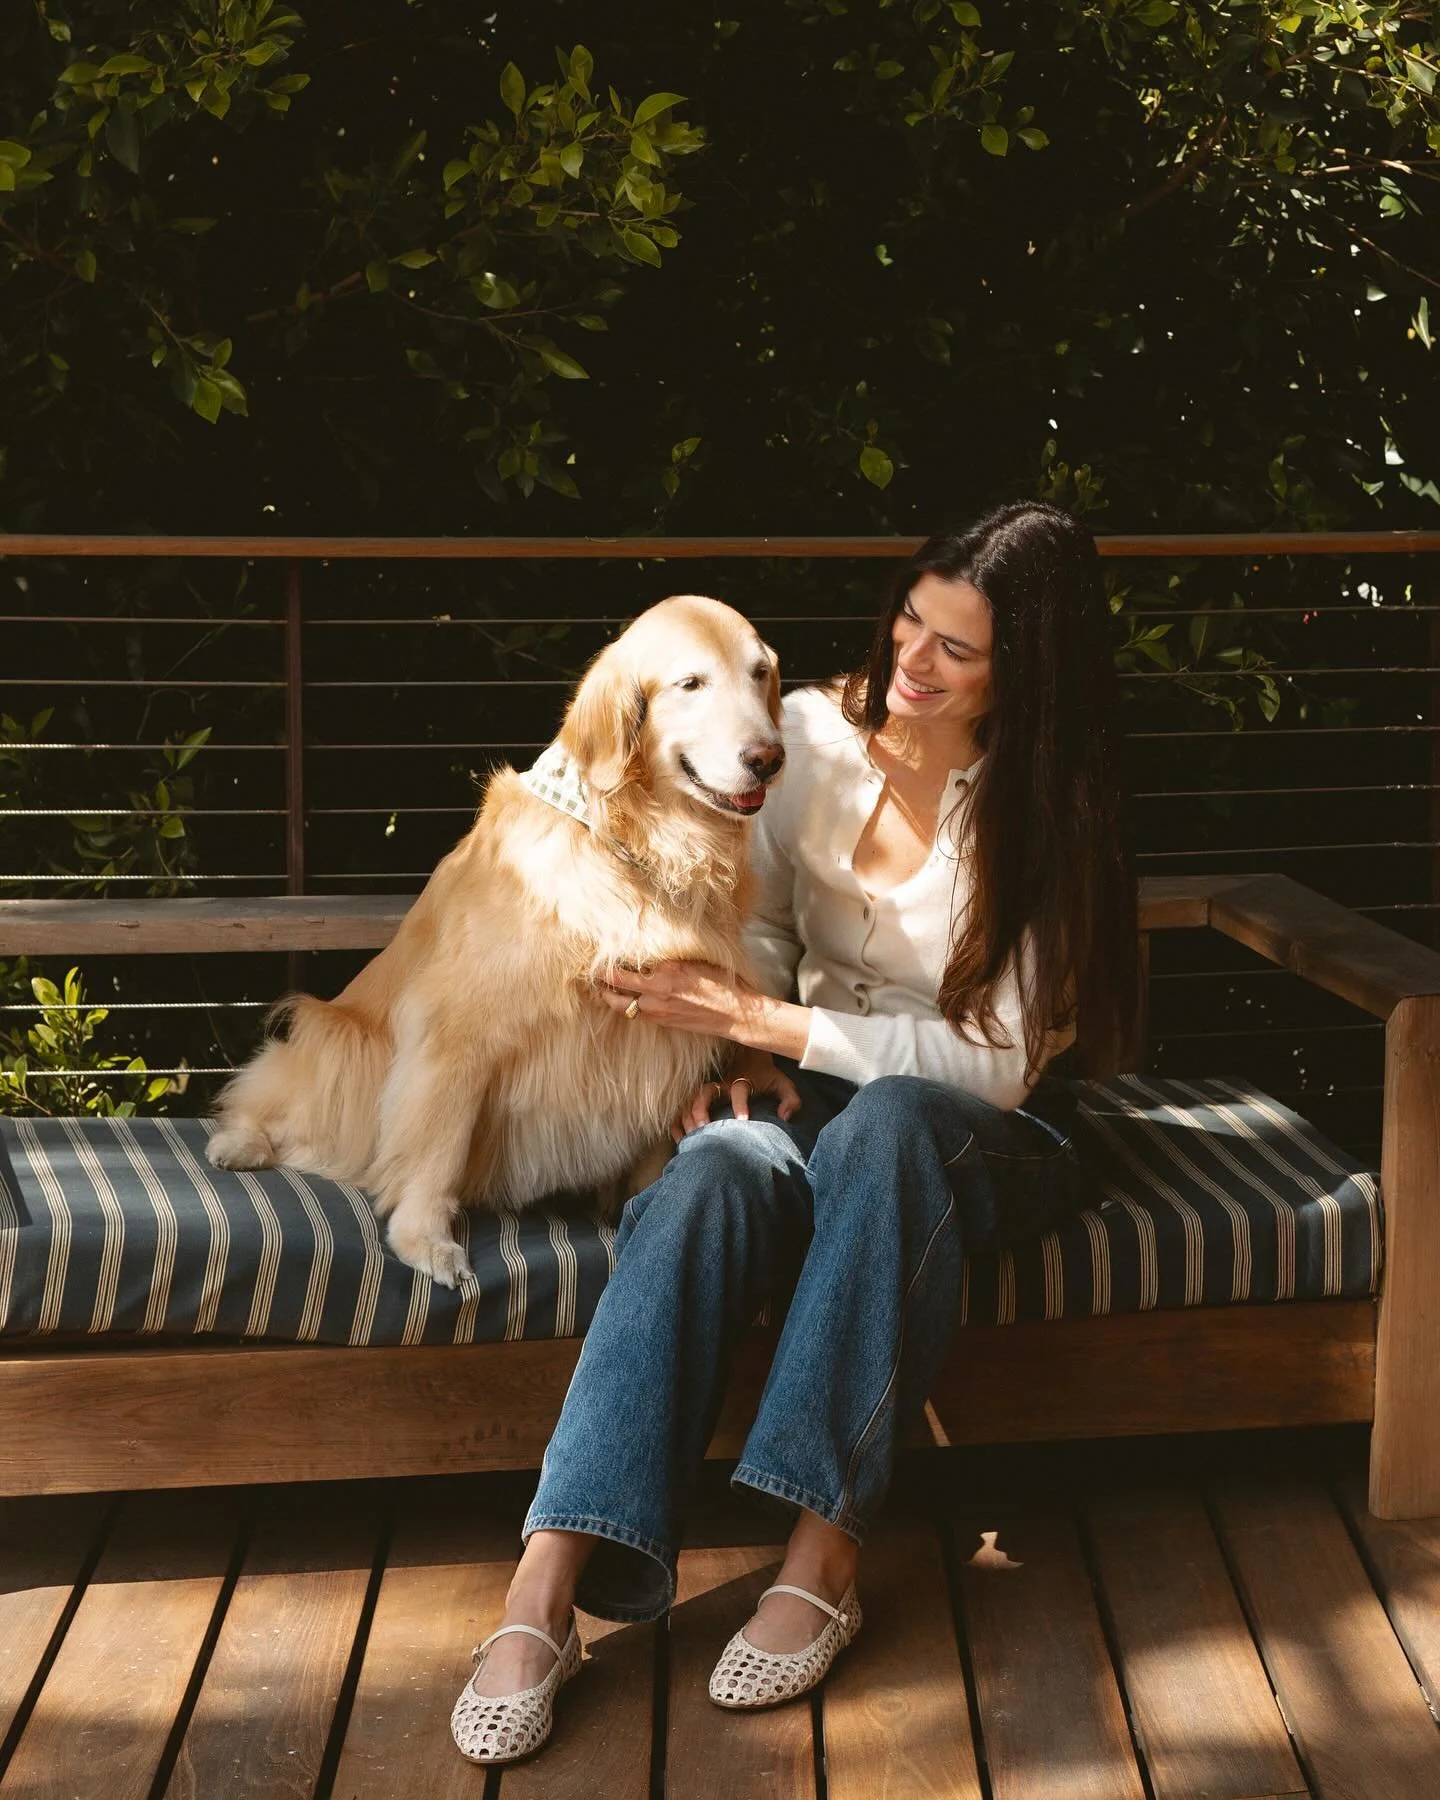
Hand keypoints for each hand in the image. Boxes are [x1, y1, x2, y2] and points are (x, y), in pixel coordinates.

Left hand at [598, 960, 810, 1058]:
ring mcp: (657, 1010)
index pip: (625, 967)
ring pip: (621, 1005)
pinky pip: (635, 1014)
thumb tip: (649, 952)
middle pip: (615, 986)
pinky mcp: (662, 1021)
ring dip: (609, 996)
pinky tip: (623, 999)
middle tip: (592, 971)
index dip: (607, 962)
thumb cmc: (722, 983)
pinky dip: (625, 1006)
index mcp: (666, 973)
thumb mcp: (696, 961)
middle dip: (601, 979)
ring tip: (602, 987)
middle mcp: (657, 992)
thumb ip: (670, 958)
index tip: (598, 954)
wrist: (736, 1014)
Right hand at [674, 1049, 801, 1139]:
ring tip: (691, 1136)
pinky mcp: (698, 1095)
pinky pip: (682, 1106)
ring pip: (690, 1099)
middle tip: (704, 1129)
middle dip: (702, 1110)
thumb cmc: (767, 1076)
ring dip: (688, 1116)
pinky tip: (679, 1137)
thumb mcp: (783, 1084)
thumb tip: (785, 1117)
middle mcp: (721, 1083)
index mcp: (742, 1079)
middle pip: (705, 1092)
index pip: (740, 1090)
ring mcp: (707, 1088)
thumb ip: (791, 1100)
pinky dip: (678, 1121)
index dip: (740, 1105)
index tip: (742, 1122)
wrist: (749, 1055)